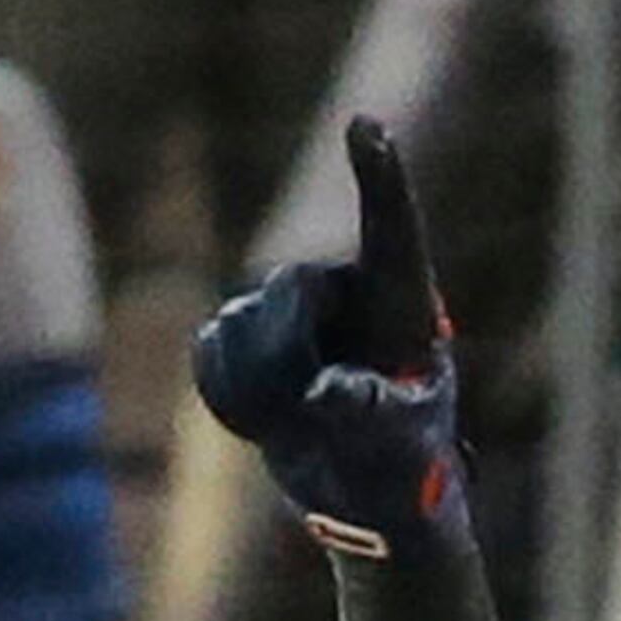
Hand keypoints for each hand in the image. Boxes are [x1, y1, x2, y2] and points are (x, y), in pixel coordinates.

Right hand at [192, 115, 469, 564]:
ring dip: (264, 382)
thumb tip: (325, 390)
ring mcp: (299, 311)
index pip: (392, 229)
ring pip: (248, 321)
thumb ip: (372, 416)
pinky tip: (266, 422)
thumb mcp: (400, 447)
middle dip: (295, 351)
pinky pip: (215, 350)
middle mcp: (349, 293)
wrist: (367, 496)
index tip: (366, 124)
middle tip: (322, 408)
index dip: (380, 175)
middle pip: (293, 287)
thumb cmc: (405, 469)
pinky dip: (232, 391)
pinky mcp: (256, 337)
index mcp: (403, 305)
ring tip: (302, 418)